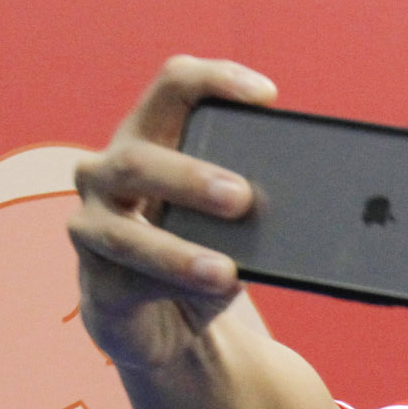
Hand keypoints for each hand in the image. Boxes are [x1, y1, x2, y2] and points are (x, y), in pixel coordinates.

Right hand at [69, 56, 275, 371]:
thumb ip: (259, 202)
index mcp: (149, 140)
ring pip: (124, 231)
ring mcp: (92, 227)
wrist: (167, 327)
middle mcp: (108, 173)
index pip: (173, 88)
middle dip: (191, 176)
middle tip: (243, 197)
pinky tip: (211, 291)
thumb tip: (315, 202)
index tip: (267, 96)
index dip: (214, 81)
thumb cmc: (202, 254)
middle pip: (138, 157)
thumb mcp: (235, 223)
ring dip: (178, 250)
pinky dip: (172, 287)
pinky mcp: (97, 283)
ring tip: (225, 270)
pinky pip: (128, 281)